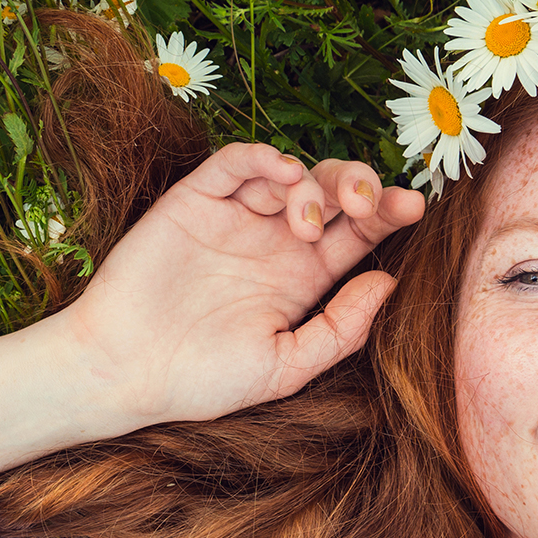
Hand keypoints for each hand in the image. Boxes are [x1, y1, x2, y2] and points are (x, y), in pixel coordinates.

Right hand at [48, 142, 425, 427]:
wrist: (122, 372)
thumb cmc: (201, 379)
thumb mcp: (285, 366)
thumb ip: (340, 329)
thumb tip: (389, 282)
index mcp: (302, 279)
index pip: (356, 234)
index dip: (388, 213)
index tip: (415, 206)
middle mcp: (274, 242)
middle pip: (333, 193)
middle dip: (360, 186)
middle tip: (366, 204)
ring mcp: (235, 218)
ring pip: (290, 174)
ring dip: (313, 184)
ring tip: (307, 222)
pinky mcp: (195, 201)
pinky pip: (235, 163)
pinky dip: (263, 157)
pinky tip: (283, 174)